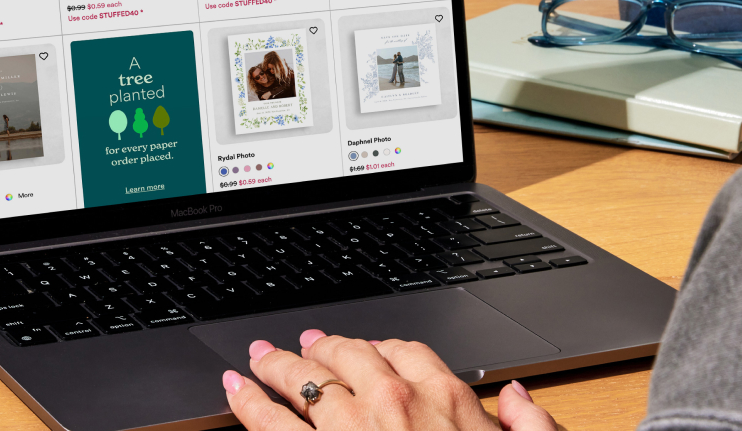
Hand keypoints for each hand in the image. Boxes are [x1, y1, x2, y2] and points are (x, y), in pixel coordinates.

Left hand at [222, 330, 556, 430]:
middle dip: (324, 347)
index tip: (370, 347)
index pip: (406, 352)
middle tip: (307, 343)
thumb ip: (531, 428)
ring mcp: (348, 428)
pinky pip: (272, 422)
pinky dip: (250, 401)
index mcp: (446, 401)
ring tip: (261, 357)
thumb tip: (519, 399)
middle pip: (349, 356)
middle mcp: (393, 404)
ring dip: (279, 364)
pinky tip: (235, 390)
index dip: (382, 346)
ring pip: (306, 380)